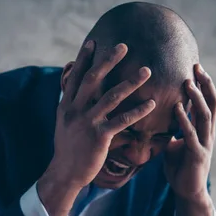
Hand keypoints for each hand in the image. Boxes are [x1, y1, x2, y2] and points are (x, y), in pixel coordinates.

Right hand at [45, 40, 155, 188]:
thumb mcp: (64, 123)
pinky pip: (122, 120)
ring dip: (131, 82)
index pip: (75, 77)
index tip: (94, 42)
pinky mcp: (99, 137)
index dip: (84, 58)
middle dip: (108, 61)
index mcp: (66, 106)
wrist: (65, 173)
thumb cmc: (68, 148)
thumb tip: (75, 89)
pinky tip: (151, 103)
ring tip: (147, 71)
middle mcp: (75, 111)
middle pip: (92, 80)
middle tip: (124, 46)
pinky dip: (138, 111)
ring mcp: (87, 123)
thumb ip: (71, 105)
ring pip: (111, 97)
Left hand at [164, 64, 215, 215]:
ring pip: (204, 116)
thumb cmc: (181, 167)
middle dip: (205, 84)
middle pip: (212, 103)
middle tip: (196, 66)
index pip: (209, 101)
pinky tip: (176, 109)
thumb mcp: (176, 143)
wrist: (187, 192)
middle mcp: (208, 133)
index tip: (196, 66)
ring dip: (196, 98)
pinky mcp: (197, 156)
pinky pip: (191, 135)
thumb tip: (160, 114)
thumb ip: (173, 128)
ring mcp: (204, 144)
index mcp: (204, 129)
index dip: (204, 84)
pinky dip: (184, 120)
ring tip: (187, 83)